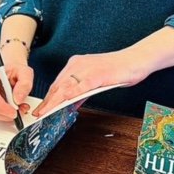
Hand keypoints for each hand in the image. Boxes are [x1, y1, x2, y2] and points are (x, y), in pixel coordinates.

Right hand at [0, 61, 33, 122]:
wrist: (11, 70)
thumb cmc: (16, 70)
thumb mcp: (25, 73)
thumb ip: (24, 84)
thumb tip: (18, 100)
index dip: (1, 107)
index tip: (14, 112)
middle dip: (4, 114)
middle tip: (18, 112)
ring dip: (4, 116)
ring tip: (16, 109)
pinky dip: (1, 116)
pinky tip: (9, 109)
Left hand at [32, 48, 149, 116]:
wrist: (136, 60)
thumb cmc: (118, 70)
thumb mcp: (96, 80)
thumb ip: (82, 90)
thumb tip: (71, 103)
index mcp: (76, 64)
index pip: (58, 83)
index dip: (48, 97)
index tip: (41, 108)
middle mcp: (78, 64)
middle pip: (59, 85)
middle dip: (47, 101)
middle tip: (38, 114)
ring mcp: (88, 68)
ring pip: (67, 86)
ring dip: (55, 100)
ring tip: (46, 112)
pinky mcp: (98, 74)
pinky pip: (82, 86)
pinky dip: (72, 94)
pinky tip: (65, 102)